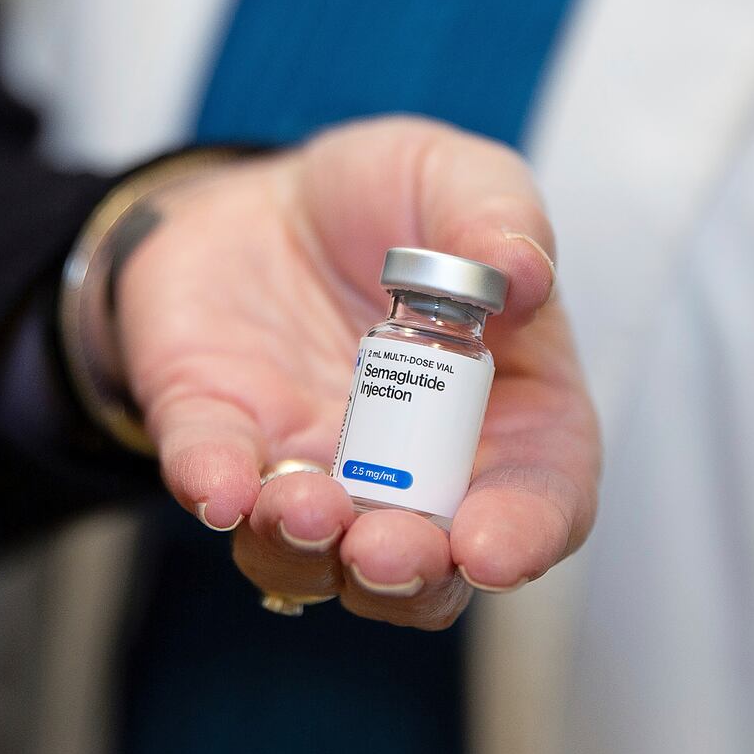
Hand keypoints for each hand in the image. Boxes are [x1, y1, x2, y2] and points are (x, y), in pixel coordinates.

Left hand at [115, 116, 598, 628]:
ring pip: (310, 556)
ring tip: (304, 510)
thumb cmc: (390, 201)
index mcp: (511, 413)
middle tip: (386, 551)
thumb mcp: (461, 178)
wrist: (265, 192)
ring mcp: (315, 469)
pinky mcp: (222, 441)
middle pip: (425, 567)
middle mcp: (414, 470)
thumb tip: (521, 273)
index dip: (524, 535)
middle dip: (407, 576)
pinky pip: (214, 479)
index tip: (493, 549)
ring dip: (305, 550)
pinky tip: (219, 485)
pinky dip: (216, 489)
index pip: (539, 498)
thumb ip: (500, 218)